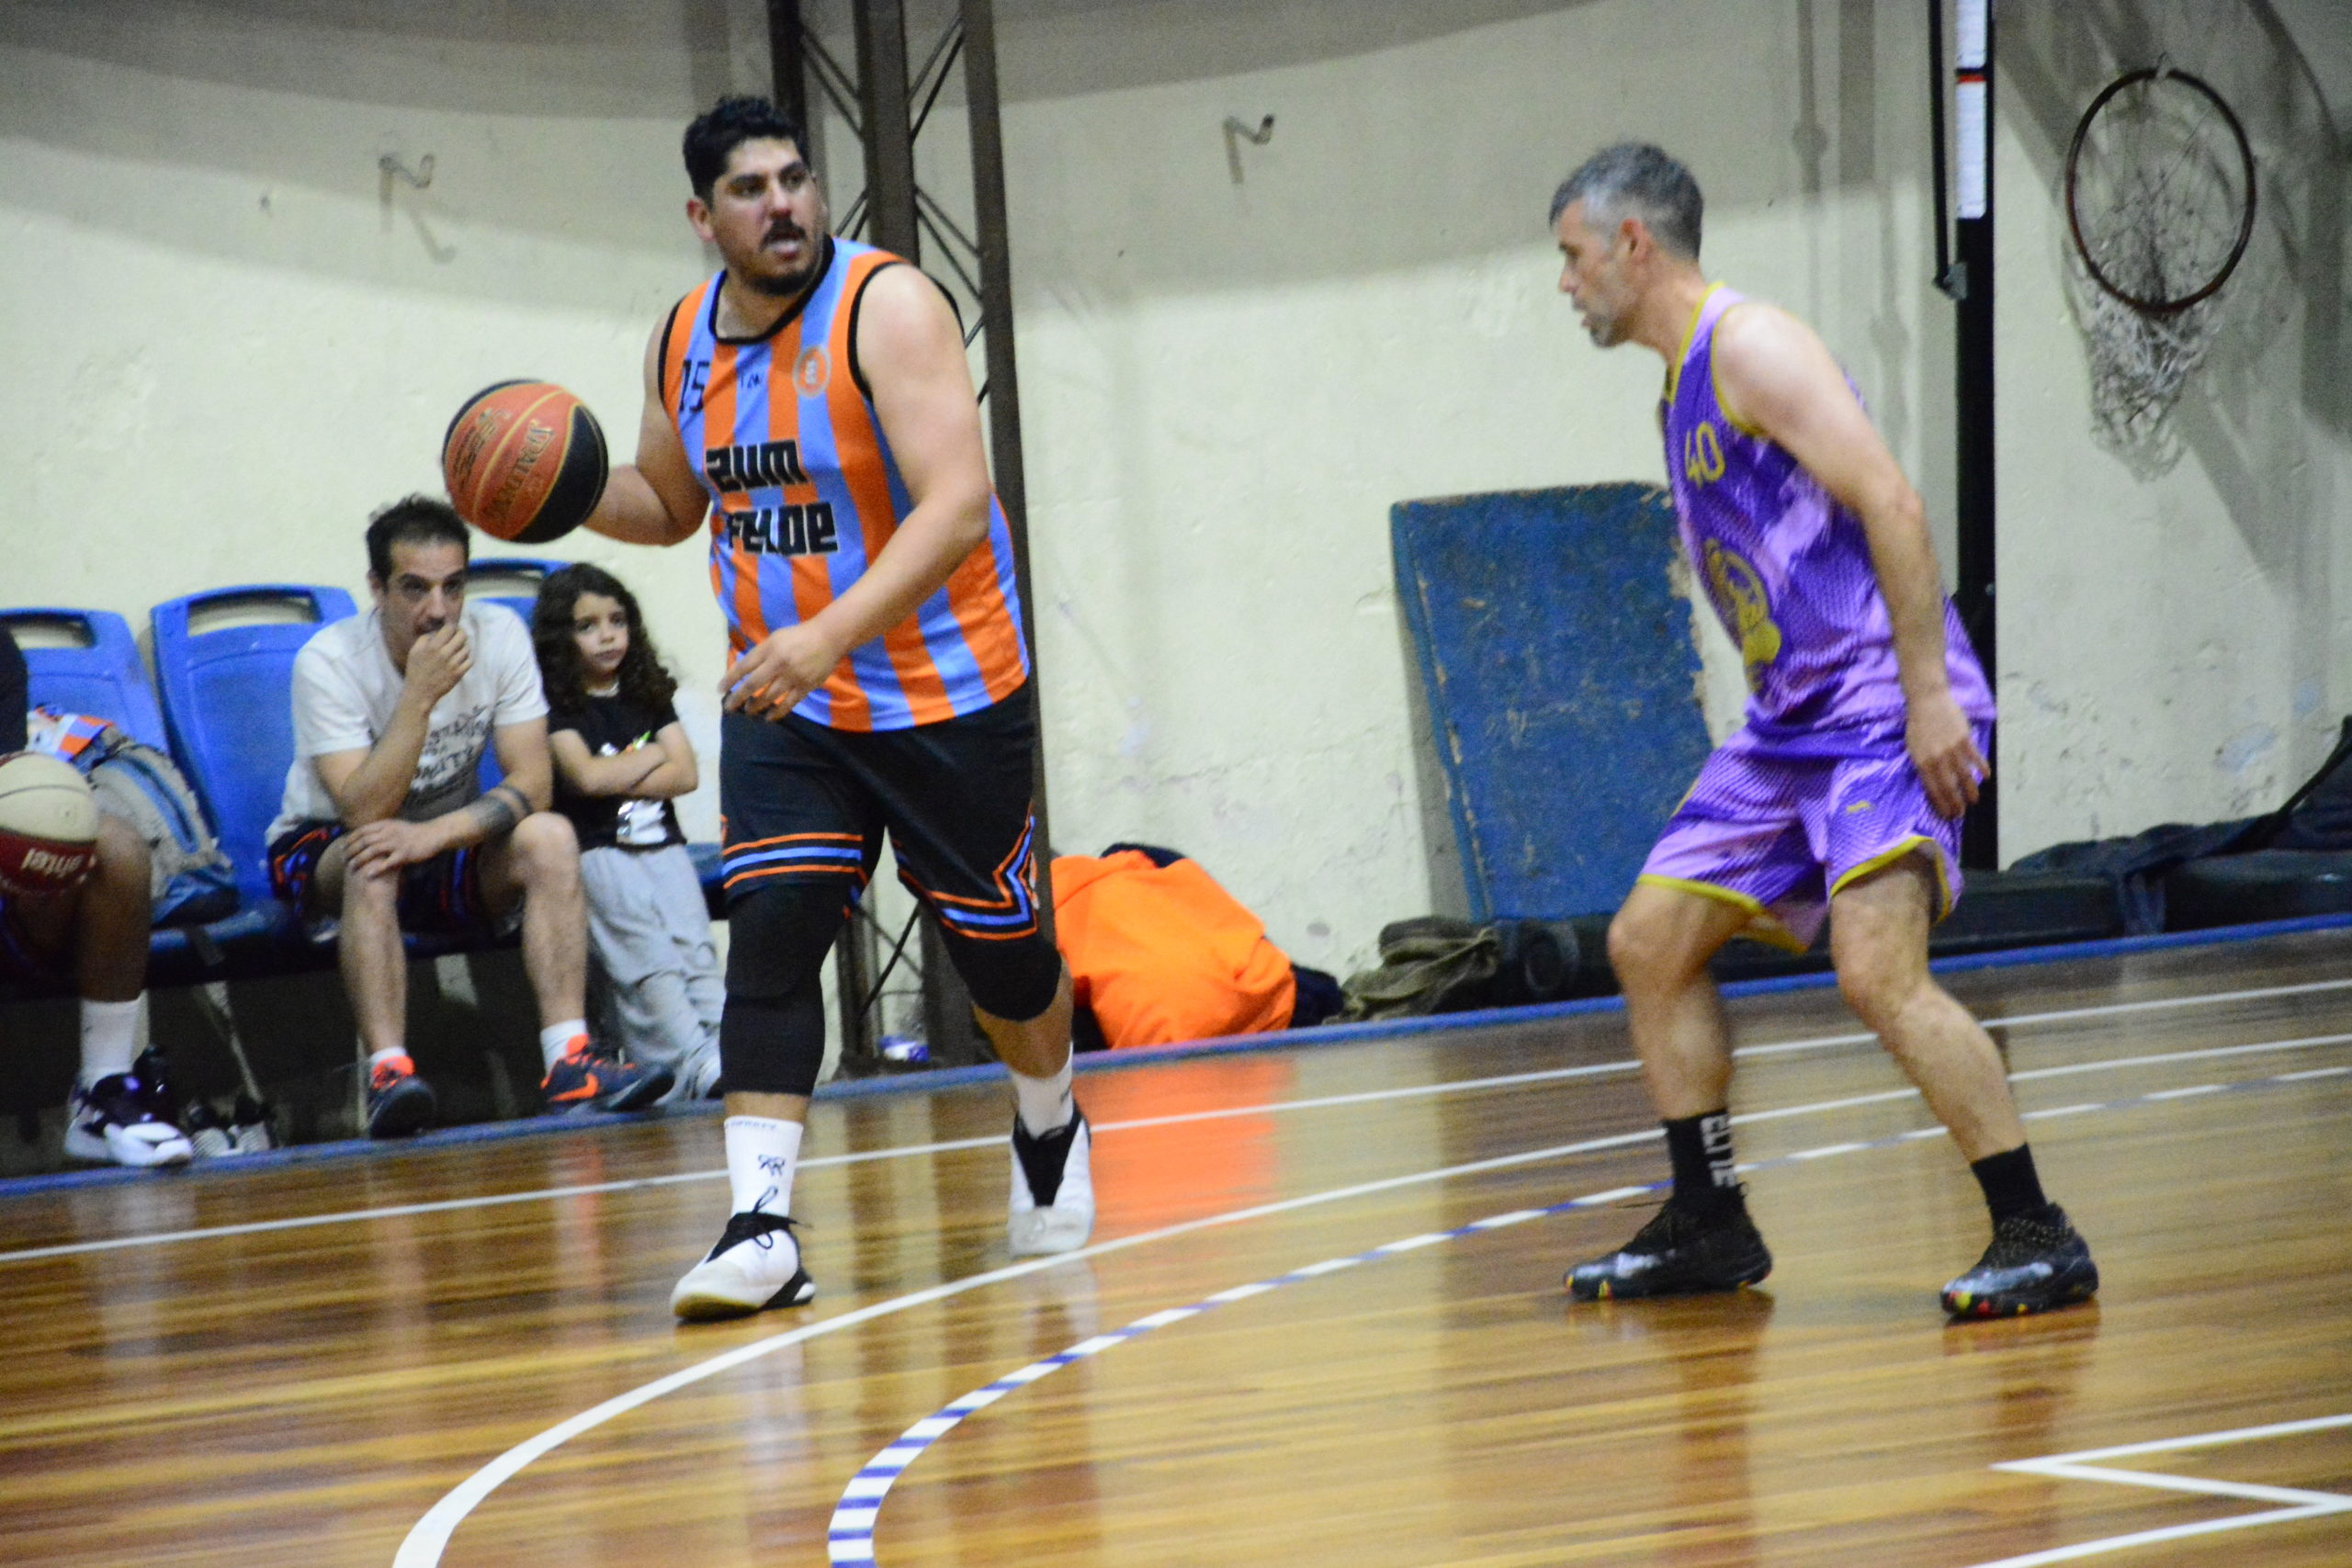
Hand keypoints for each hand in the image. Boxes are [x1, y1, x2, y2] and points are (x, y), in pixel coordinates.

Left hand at [341, 817, 443, 878]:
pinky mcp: (404, 854)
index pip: (362, 831)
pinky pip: (387, 862)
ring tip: (351, 867)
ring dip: (360, 859)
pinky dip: (376, 869)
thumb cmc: (415, 832)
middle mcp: (388, 833)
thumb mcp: (396, 825)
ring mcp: (396, 843)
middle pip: (364, 841)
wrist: (433, 834)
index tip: (342, 847)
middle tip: (344, 859)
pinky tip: (368, 875)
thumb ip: (382, 829)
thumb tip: (368, 834)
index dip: (350, 839)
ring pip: (372, 851)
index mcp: (385, 825)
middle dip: (351, 851)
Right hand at [403, 624, 471, 705]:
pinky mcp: (459, 673)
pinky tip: (460, 659)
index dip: (452, 626)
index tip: (451, 628)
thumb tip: (436, 631)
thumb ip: (425, 638)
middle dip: (461, 634)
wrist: (420, 692)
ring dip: (463, 647)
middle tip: (457, 636)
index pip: (449, 629)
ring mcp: (453, 664)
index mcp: (433, 646)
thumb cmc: (416, 671)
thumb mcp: (414, 651)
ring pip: (467, 648)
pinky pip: (470, 661)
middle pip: (462, 636)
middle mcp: (444, 653)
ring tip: (457, 649)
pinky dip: (467, 658)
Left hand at [721, 622, 846, 720]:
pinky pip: (789, 703)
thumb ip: (761, 654)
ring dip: (756, 706)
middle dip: (738, 697)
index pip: (744, 666)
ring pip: (769, 696)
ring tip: (749, 711)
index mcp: (769, 649)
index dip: (730, 679)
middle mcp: (778, 663)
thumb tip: (744, 672)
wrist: (829, 638)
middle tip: (729, 708)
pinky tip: (768, 717)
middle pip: (753, 684)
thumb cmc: (798, 636)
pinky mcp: (806, 686)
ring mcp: (793, 676)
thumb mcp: (775, 638)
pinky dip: (777, 712)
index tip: (720, 690)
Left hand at [1906, 692, 1987, 819]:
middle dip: (1956, 804)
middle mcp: (1937, 759)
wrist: (1928, 702)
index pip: (1933, 790)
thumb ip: (1922, 765)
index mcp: (1922, 763)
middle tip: (1961, 814)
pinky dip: (1982, 769)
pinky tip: (1987, 777)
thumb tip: (1933, 784)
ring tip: (1974, 801)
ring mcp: (1952, 750)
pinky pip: (1976, 758)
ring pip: (1965, 776)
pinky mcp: (1964, 739)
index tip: (1947, 815)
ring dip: (1971, 791)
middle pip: (1949, 787)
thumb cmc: (1917, 725)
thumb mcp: (1913, 748)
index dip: (1941, 805)